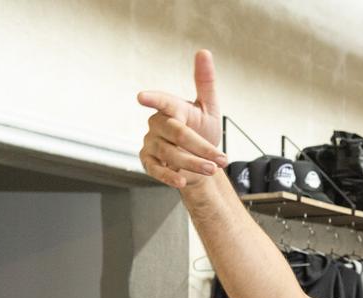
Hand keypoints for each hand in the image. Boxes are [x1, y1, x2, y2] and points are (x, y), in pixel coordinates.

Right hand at [137, 49, 228, 188]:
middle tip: (220, 159)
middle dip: (199, 146)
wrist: (199, 159)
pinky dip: (169, 177)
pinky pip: (155, 169)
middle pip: (176, 132)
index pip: (163, 101)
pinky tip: (183, 181)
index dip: (154, 99)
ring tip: (212, 170)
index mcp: (172, 108)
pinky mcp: (148, 160)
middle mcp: (158, 123)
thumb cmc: (203, 130)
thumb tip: (204, 52)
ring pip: (169, 153)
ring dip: (192, 164)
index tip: (142, 97)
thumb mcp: (209, 107)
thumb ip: (205, 83)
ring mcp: (152, 142)